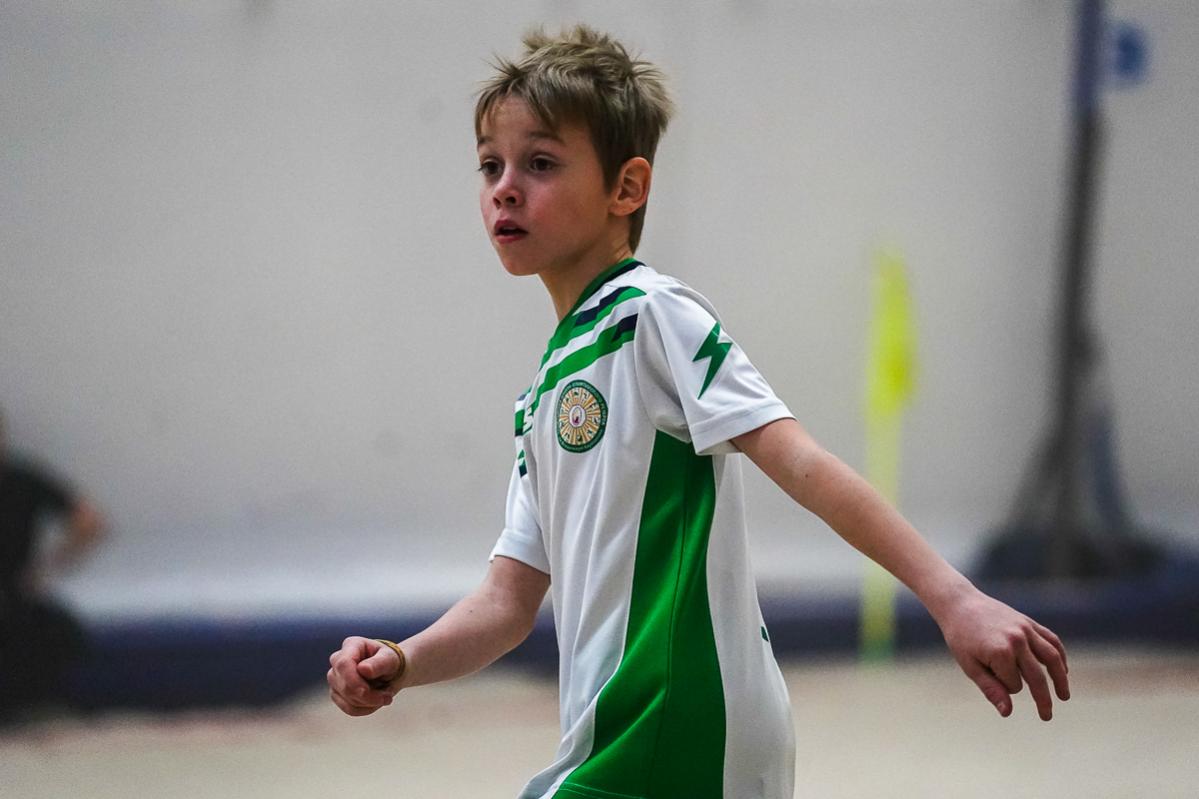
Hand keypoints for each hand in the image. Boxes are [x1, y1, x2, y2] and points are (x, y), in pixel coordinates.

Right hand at [327, 636, 402, 716]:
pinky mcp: (337, 693)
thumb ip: (379, 663)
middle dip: (367, 696)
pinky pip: (348, 708)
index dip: (354, 681)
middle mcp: (338, 660)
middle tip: (388, 697)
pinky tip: (376, 702)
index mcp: (352, 645)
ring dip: (369, 703)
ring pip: (346, 699)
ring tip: (384, 696)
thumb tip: (363, 669)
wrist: (392, 671)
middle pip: (344, 685)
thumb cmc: (391, 661)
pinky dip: (365, 709)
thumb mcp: (391, 659)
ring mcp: (335, 677)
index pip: (343, 664)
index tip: (370, 691)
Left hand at [936, 588, 1069, 720]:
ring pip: (1052, 657)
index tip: (990, 676)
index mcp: (1001, 652)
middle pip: (1038, 677)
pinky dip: (1060, 655)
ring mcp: (1025, 629)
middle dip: (1043, 699)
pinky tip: (1063, 670)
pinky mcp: (1029, 622)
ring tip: (1064, 696)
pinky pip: (1051, 639)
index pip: (1014, 685)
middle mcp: (1017, 640)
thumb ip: (991, 689)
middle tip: (1046, 717)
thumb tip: (1008, 713)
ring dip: (1061, 679)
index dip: (1004, 687)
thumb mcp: (970, 666)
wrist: (959, 604)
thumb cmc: (961, 638)